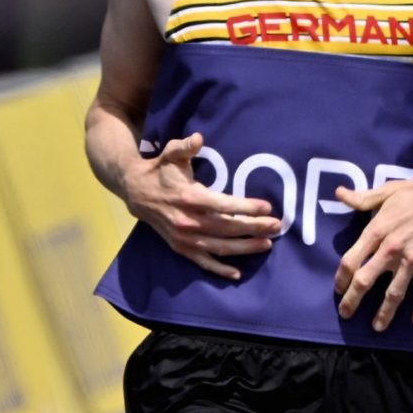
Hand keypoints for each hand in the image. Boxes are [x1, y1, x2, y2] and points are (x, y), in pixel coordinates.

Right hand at [124, 133, 281, 281]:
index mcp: (188, 198)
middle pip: (227, 227)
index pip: (223, 205)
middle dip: (254, 228)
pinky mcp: (180, 248)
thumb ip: (185, 147)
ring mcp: (184, 238)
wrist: (135, 192)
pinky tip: (238, 273)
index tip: (268, 207)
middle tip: (277, 226)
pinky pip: (202, 262)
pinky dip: (219, 269)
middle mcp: (187, 221)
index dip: (246, 207)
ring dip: (245, 248)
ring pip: (219, 247)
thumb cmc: (161, 171)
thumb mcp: (171, 154)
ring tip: (267, 244)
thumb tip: (198, 138)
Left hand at [332, 164, 412, 329]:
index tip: (338, 288)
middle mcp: (391, 249)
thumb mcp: (389, 191)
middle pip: (365, 281)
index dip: (341, 278)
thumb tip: (339, 194)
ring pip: (393, 293)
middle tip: (346, 313)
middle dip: (352, 300)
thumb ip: (363, 198)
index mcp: (377, 230)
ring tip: (377, 327)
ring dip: (384, 313)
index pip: (351, 260)